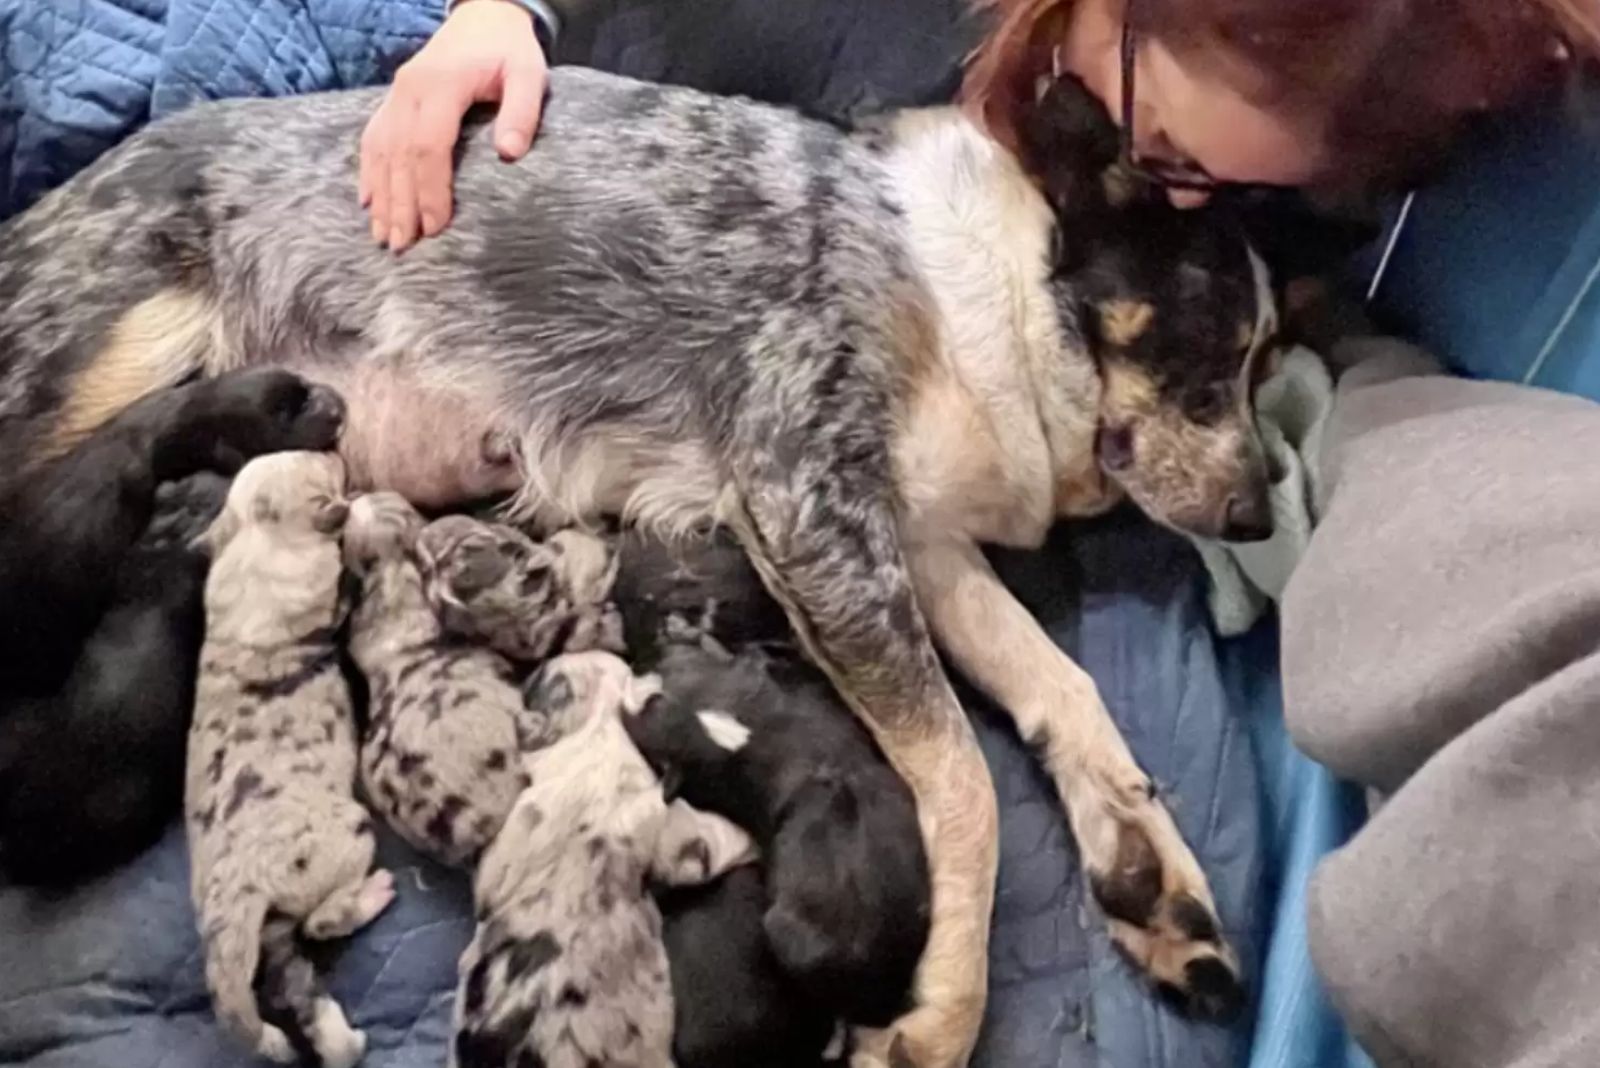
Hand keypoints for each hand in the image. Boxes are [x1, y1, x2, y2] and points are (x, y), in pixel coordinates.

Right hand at [359, 0, 548, 250]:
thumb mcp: (528, 74)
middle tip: (402, 246)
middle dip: (401, 203)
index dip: (430, 189)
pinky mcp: (393, 100)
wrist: (484, 15)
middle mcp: (408, 89)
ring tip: (384, 236)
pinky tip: (370, 203)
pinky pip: (373, 139)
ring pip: (380, 150)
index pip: (428, 145)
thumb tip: (510, 153)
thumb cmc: (508, 49)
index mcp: (440, 84)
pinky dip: (369, 172)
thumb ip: (522, 111)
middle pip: (398, 155)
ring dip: (382, 196)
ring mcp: (396, 94)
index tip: (436, 227)